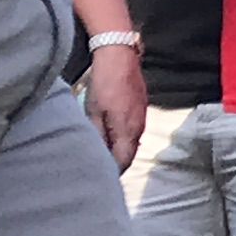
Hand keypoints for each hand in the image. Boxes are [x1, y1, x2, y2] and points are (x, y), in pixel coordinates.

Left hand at [81, 47, 147, 170]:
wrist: (120, 58)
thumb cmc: (105, 83)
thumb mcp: (94, 112)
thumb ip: (98, 135)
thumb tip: (98, 154)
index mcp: (128, 131)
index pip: (123, 161)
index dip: (114, 172)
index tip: (103, 178)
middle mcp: (139, 127)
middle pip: (130, 153)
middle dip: (118, 163)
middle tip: (103, 169)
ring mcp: (142, 117)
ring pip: (132, 141)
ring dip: (121, 149)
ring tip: (106, 153)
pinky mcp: (141, 108)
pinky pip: (134, 129)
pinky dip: (124, 137)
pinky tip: (113, 134)